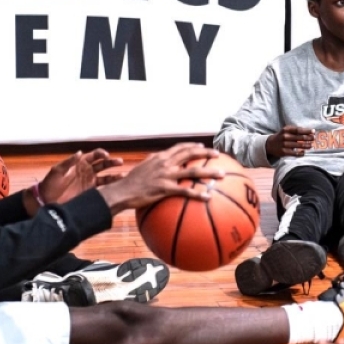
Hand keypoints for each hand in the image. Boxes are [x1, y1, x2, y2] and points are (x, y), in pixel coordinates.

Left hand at [38, 149, 123, 205]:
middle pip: (102, 165)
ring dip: (114, 175)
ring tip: (123, 176)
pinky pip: (103, 189)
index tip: (106, 155)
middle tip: (120, 162)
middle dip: (112, 162)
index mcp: (79, 164)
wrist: (46, 200)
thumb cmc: (50, 184)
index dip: (101, 154)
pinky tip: (118, 187)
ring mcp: (89, 182)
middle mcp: (87, 171)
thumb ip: (69, 162)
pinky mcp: (90, 193)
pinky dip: (110, 187)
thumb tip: (80, 152)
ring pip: (105, 177)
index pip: (93, 156)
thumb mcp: (57, 171)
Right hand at [98, 143, 222, 214]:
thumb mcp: (142, 168)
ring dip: (209, 172)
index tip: (203, 147)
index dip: (193, 146)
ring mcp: (166, 175)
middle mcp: (165, 163)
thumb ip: (152, 164)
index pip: (180, 148)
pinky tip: (208, 198)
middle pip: (190, 154)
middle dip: (206, 153)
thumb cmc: (129, 183)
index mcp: (160, 157)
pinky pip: (185, 191)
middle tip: (218, 155)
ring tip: (221, 174)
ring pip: (192, 171)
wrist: (121, 192)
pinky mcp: (165, 189)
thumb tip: (158, 162)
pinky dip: (198, 194)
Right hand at [266, 125, 314, 158]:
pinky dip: (301, 153)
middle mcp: (285, 136)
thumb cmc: (282, 136)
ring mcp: (284, 144)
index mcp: (286, 130)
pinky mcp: (284, 152)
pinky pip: (295, 153)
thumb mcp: (286, 130)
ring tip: (311, 145)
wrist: (270, 144)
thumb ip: (296, 130)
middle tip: (314, 139)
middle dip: (308, 138)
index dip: (307, 131)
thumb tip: (309, 131)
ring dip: (306, 146)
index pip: (298, 130)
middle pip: (299, 137)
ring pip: (298, 145)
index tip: (313, 132)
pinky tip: (304, 152)